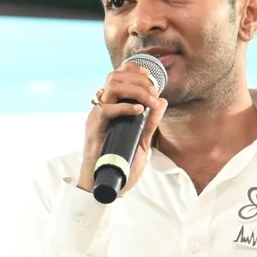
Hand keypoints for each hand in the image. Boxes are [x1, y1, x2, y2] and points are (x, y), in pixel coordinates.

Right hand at [77, 61, 167, 195]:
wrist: (105, 185)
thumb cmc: (121, 165)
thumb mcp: (142, 141)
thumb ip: (150, 122)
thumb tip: (161, 101)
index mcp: (112, 108)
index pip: (118, 77)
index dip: (134, 70)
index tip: (151, 78)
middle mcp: (102, 108)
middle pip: (115, 76)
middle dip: (139, 79)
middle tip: (154, 92)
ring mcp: (96, 118)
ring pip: (111, 87)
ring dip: (135, 89)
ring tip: (149, 101)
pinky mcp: (94, 129)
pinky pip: (106, 110)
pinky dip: (124, 107)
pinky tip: (138, 111)